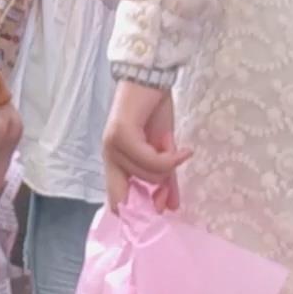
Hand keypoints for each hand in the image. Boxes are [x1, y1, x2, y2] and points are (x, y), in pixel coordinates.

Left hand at [102, 81, 190, 212]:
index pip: (116, 201)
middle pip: (134, 196)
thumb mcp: (163, 150)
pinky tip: (182, 149)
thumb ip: (164, 177)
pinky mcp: (122, 137)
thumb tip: (171, 208)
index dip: (136, 213)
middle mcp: (109, 157)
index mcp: (116, 162)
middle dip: (158, 192)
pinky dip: (170, 159)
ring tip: (172, 146)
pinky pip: (151, 161)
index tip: (161, 210)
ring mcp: (112, 147)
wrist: (152, 80)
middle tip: (172, 180)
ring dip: (167, 167)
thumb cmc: (154, 113)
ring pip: (147, 177)